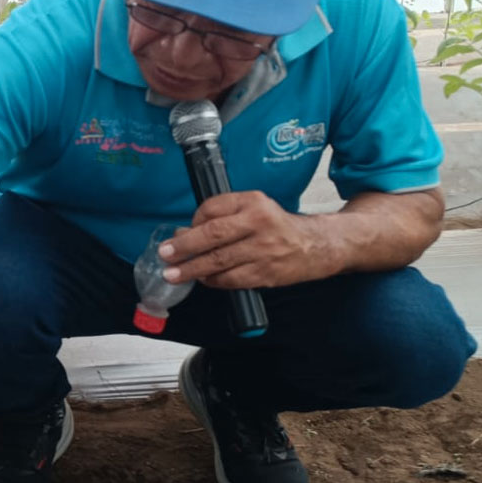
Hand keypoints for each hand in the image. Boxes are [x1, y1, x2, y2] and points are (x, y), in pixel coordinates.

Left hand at [158, 191, 324, 288]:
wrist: (316, 246)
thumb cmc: (276, 226)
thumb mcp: (253, 209)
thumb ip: (221, 217)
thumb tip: (182, 233)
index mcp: (253, 202)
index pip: (212, 208)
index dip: (192, 221)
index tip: (181, 232)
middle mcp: (259, 223)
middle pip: (213, 235)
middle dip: (184, 247)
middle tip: (165, 254)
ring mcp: (263, 250)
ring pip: (219, 260)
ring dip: (192, 269)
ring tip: (172, 274)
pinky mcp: (266, 273)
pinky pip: (231, 279)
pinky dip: (213, 280)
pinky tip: (202, 279)